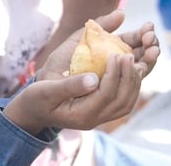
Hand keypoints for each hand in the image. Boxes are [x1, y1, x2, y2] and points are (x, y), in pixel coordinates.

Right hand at [3, 10, 159, 134]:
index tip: (116, 54)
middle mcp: (95, 118)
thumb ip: (68, 86)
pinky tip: (132, 65)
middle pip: (122, 99)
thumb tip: (94, 78)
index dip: (114, 75)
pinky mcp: (104, 108)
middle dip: (129, 75)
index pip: (106, 95)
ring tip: (135, 57)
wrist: (35, 110)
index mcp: (81, 114)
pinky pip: (124, 98)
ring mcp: (101, 115)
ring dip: (135, 78)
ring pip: (127, 100)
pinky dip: (132, 81)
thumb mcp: (45, 91)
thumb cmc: (37, 98)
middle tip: (130, 53)